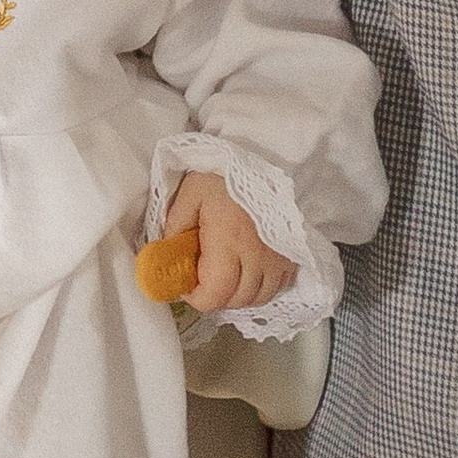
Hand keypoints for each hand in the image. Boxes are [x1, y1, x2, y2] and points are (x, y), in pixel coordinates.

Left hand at [161, 171, 293, 316]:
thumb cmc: (224, 175)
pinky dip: (259, 289)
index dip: (196, 298)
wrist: (263, 157)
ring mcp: (278, 258)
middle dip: (215, 298)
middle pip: (236, 300)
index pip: (214, 294)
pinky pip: (277, 287)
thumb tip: (166, 255)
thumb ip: (175, 226)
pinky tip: (245, 274)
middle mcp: (258, 256)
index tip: (185, 287)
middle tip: (200, 281)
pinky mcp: (291, 255)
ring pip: (259, 298)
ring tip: (222, 278)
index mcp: (228, 242)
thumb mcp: (190, 194)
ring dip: (238, 296)